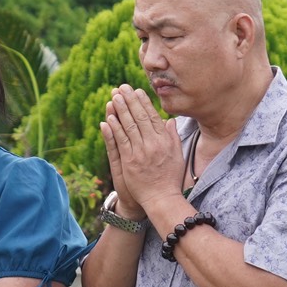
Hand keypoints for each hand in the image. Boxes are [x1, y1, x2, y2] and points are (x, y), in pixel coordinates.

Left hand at [100, 86, 183, 221]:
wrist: (161, 199)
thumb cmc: (170, 178)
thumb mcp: (178, 156)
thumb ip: (173, 137)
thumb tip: (169, 121)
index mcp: (164, 141)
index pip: (153, 117)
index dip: (143, 103)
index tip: (137, 91)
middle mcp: (153, 145)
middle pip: (139, 118)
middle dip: (130, 101)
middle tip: (122, 87)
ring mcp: (141, 153)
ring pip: (129, 127)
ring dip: (120, 110)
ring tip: (114, 97)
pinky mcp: (129, 162)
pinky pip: (121, 142)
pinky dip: (114, 129)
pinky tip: (108, 119)